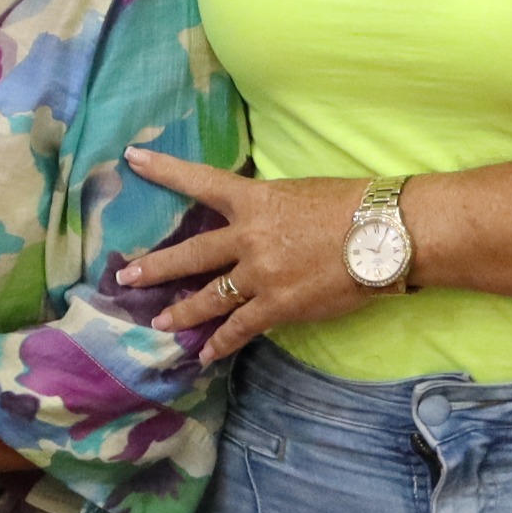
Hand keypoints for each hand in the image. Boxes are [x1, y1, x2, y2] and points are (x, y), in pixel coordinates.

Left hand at [116, 156, 374, 361]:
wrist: (385, 235)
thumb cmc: (354, 205)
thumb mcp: (301, 192)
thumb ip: (270, 207)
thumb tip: (258, 219)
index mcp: (254, 200)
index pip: (199, 181)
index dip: (164, 169)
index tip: (132, 158)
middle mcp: (248, 237)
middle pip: (191, 254)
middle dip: (156, 267)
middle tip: (126, 277)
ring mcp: (260, 274)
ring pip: (210, 297)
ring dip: (182, 312)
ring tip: (158, 323)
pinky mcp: (278, 305)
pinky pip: (241, 328)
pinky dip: (222, 342)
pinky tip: (205, 353)